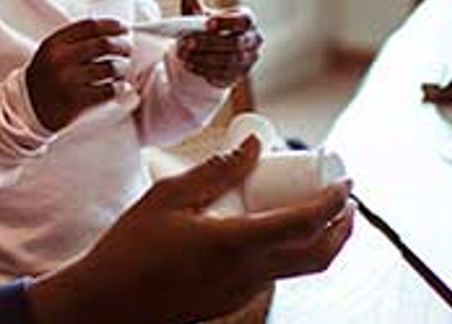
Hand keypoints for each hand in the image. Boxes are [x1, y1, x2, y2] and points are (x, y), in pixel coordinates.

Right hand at [25, 136, 354, 323]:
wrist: (104, 306)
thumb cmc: (129, 249)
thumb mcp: (167, 197)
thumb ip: (215, 171)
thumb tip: (254, 146)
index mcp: (235, 244)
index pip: (305, 223)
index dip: (334, 201)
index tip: (345, 181)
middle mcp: (248, 275)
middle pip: (318, 256)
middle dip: (343, 228)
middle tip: (346, 199)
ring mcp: (241, 294)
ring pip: (298, 269)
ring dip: (318, 240)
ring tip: (313, 207)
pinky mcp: (230, 302)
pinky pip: (273, 275)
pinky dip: (288, 251)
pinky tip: (272, 228)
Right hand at [26, 18, 131, 130]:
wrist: (28, 107)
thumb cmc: (47, 76)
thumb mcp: (53, 52)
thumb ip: (77, 40)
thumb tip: (114, 32)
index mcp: (55, 43)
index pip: (90, 26)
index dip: (112, 25)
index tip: (124, 29)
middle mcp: (60, 59)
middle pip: (104, 44)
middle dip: (123, 46)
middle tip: (128, 50)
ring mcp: (68, 80)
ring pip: (110, 67)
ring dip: (123, 67)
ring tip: (122, 70)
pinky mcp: (76, 100)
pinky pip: (109, 90)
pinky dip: (120, 87)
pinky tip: (121, 86)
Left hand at [176, 0, 263, 87]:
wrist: (215, 51)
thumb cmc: (210, 29)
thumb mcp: (203, 16)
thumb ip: (195, 8)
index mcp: (247, 20)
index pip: (243, 20)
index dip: (227, 22)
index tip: (207, 23)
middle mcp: (253, 40)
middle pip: (236, 43)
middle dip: (208, 43)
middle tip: (185, 42)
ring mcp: (249, 60)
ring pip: (229, 61)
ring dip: (203, 59)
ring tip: (182, 54)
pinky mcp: (239, 75)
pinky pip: (223, 75)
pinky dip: (204, 70)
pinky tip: (189, 65)